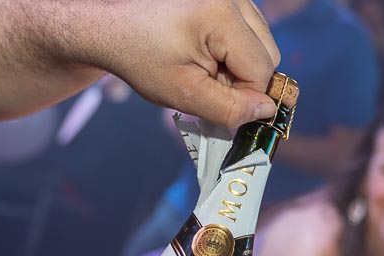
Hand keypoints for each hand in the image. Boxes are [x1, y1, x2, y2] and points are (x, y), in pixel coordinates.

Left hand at [103, 0, 280, 127]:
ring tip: (203, 69)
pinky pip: (249, 32)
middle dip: (244, 80)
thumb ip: (228, 108)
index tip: (221, 106)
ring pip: (262, 43)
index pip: (262, 68)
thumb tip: (268, 111)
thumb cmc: (142, 58)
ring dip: (240, 66)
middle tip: (207, 85)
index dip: (246, 96)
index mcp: (220, 15)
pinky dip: (234, 51)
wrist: (115, 29)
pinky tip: (206, 55)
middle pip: (268, 53)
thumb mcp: (183, 93)